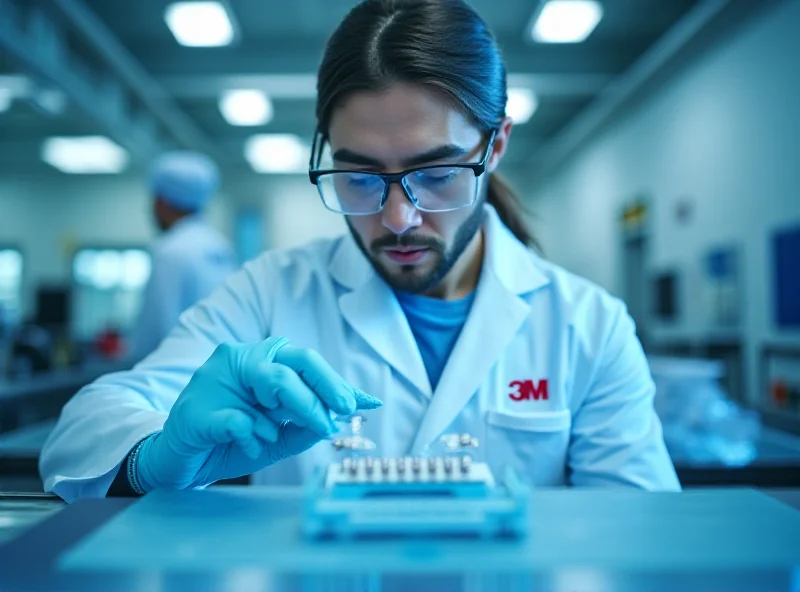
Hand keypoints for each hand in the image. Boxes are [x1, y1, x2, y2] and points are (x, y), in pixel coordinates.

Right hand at [135, 337, 381, 489]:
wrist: (180, 462)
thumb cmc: (230, 443)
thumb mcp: (276, 438)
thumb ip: (304, 427)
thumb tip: (339, 418)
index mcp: (261, 362)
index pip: (305, 363)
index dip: (336, 382)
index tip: (366, 403)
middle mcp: (240, 360)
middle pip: (294, 363)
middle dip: (324, 390)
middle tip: (343, 413)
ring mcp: (216, 379)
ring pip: (274, 381)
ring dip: (294, 410)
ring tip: (287, 433)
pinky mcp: (198, 408)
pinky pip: (241, 420)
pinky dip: (253, 436)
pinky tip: (252, 444)